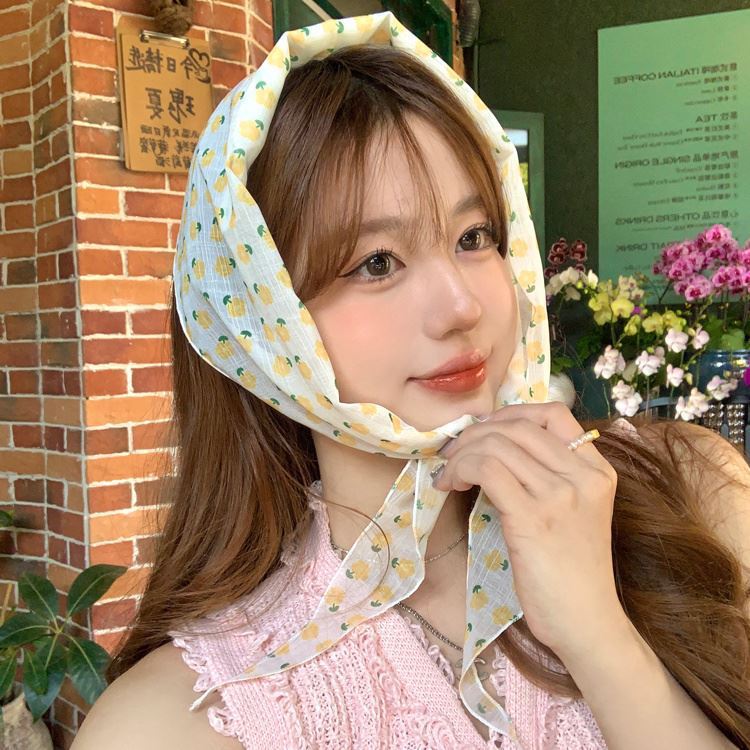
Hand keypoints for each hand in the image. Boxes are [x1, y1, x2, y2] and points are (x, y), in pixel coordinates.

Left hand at [433, 401, 628, 657]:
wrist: (585, 622)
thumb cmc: (573, 571)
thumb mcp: (575, 511)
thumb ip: (552, 475)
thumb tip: (495, 444)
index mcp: (597, 470)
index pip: (554, 414)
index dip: (511, 413)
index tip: (484, 431)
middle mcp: (583, 476)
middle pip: (518, 426)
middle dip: (476, 433)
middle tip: (453, 453)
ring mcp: (561, 496)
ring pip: (496, 445)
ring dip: (461, 454)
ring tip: (448, 474)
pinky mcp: (533, 518)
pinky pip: (487, 470)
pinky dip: (460, 470)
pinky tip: (450, 485)